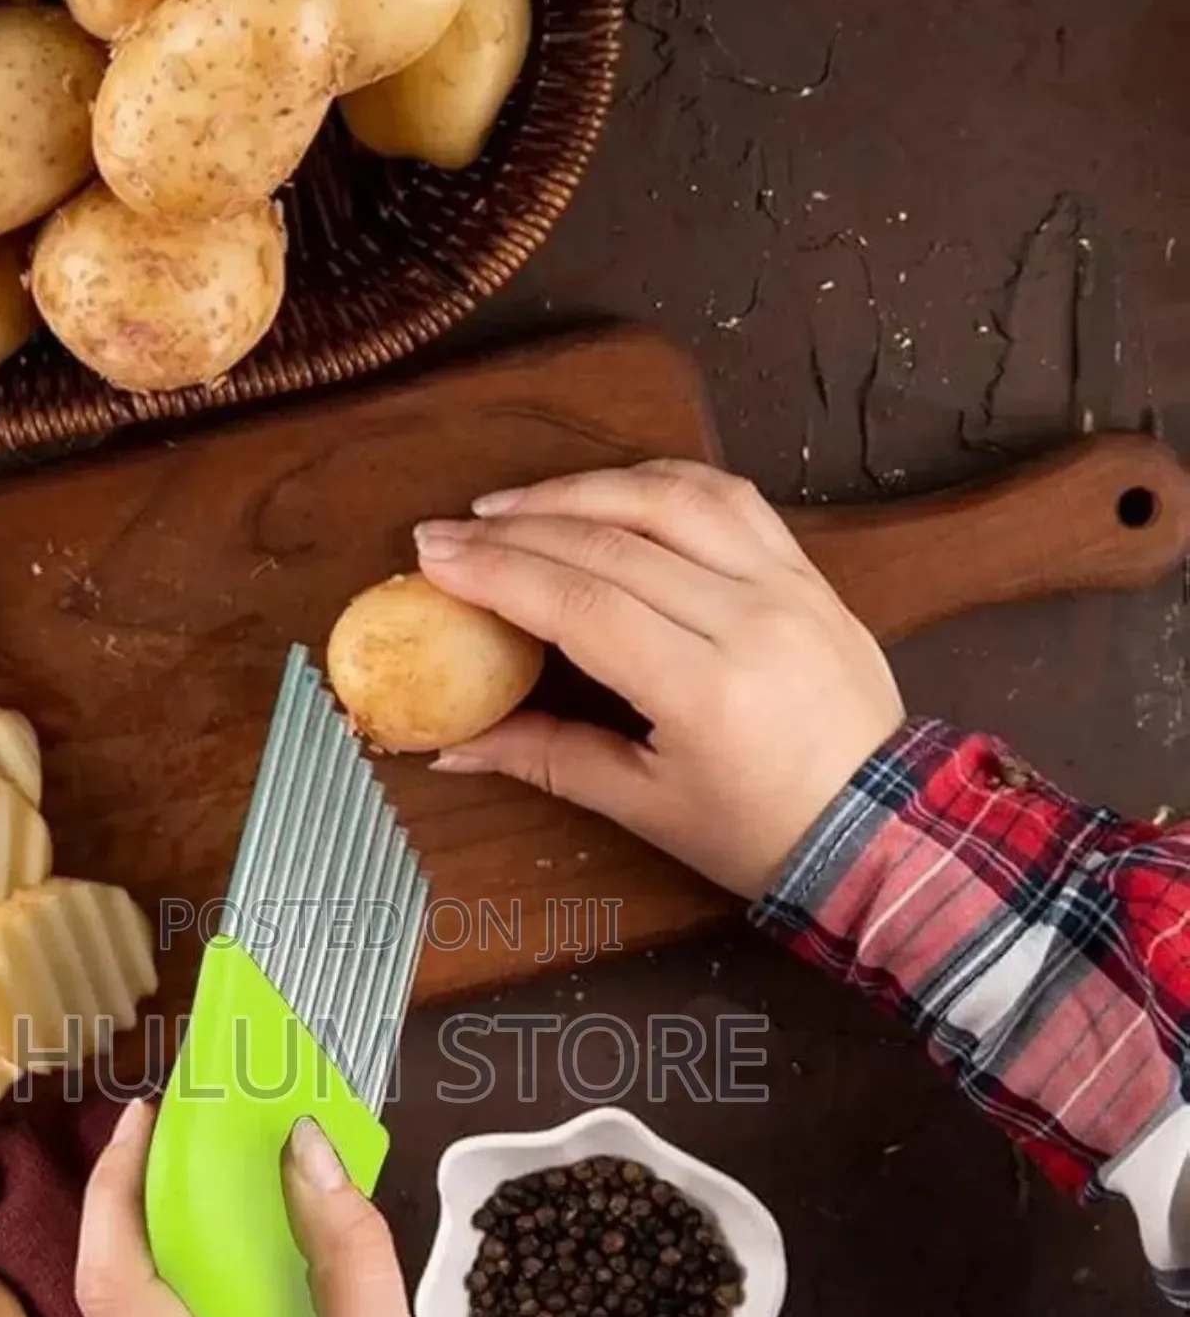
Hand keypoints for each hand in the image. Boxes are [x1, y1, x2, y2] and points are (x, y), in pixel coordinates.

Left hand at [76, 1103, 453, 1316]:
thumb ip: (346, 1245)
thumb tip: (304, 1142)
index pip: (115, 1283)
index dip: (117, 1187)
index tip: (145, 1115)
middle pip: (113, 1284)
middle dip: (144, 1192)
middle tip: (189, 1122)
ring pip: (124, 1303)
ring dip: (157, 1228)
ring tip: (203, 1161)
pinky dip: (171, 1270)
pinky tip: (211, 1231)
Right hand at [414, 460, 904, 898]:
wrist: (882, 831)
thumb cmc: (758, 834)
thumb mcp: (644, 806)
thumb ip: (545, 758)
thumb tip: (450, 745)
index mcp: (706, 689)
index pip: (581, 603)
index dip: (498, 573)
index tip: (434, 557)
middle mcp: (749, 618)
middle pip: (612, 544)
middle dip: (516, 529)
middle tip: (447, 529)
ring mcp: (787, 584)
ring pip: (670, 499)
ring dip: (580, 490)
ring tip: (513, 504)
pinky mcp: (807, 571)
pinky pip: (728, 498)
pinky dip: (657, 483)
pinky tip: (606, 491)